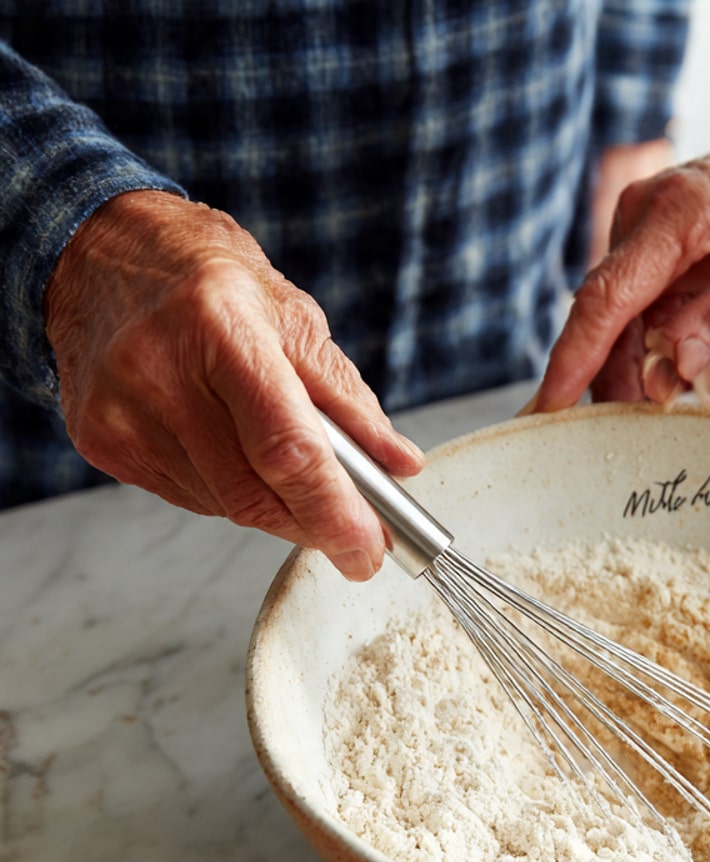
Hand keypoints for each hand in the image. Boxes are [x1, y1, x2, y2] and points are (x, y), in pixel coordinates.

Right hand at [44, 190, 422, 579]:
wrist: (97, 250)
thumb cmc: (206, 278)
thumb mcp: (294, 318)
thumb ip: (349, 400)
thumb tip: (400, 464)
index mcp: (222, 328)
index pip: (286, 450)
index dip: (333, 513)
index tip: (368, 551)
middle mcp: (160, 374)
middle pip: (254, 494)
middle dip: (315, 525)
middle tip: (355, 532)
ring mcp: (121, 413)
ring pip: (225, 506)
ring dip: (274, 506)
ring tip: (284, 462)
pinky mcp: (101, 442)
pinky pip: (191, 498)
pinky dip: (230, 492)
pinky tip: (230, 450)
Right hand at [534, 42, 709, 409]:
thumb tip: (675, 365)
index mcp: (677, 213)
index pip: (607, 298)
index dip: (575, 359)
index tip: (549, 407)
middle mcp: (645, 215)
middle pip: (609, 320)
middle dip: (625, 380)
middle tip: (658, 423)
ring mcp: (644, 231)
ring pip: (627, 324)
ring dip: (659, 364)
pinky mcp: (655, 248)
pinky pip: (647, 313)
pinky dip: (673, 343)